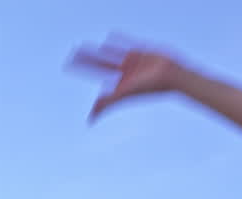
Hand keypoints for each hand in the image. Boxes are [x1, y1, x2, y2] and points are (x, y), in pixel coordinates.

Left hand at [69, 38, 185, 120]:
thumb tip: (90, 118)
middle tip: (74, 54)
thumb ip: (107, 104)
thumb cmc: (150, 87)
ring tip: (93, 46)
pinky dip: (118, 40)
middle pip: (100, 64)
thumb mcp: (125, 95)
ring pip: (111, 54)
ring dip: (100, 51)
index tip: (70, 64)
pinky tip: (111, 36)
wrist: (172, 76)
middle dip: (87, 60)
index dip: (82, 67)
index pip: (95, 73)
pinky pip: (126, 44)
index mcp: (118, 80)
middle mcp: (123, 72)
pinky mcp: (141, 52)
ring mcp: (132, 62)